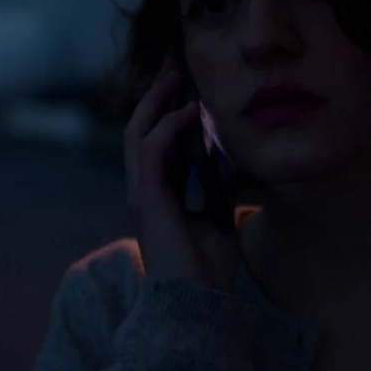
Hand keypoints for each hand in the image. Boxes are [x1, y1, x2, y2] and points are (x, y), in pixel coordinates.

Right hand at [123, 57, 240, 291]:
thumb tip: (233, 162)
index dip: (167, 112)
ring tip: (178, 78)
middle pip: (139, 129)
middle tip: (176, 67)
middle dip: (156, 96)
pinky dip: (169, 127)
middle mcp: (143, 189)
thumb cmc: (208, 270)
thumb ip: (220, 190)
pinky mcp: (146, 199)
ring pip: (137, 133)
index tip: (187, 86)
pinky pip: (151, 150)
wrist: (198, 303)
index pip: (155, 142)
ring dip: (157, 102)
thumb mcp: (220, 218)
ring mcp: (141, 193)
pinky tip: (190, 111)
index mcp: (157, 194)